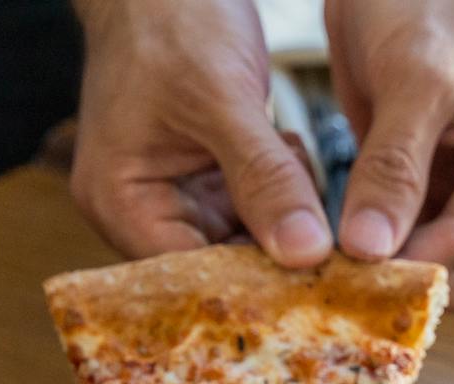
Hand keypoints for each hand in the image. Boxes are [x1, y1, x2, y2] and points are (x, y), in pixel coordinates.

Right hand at [71, 0, 332, 267]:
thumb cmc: (171, 20)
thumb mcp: (221, 100)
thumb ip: (264, 178)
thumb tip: (306, 252)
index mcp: (119, 202)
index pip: (185, 276)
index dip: (248, 287)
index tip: (313, 286)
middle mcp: (139, 210)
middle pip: (214, 266)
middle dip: (270, 253)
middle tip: (333, 245)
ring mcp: (173, 193)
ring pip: (240, 239)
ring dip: (281, 216)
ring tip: (301, 171)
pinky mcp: (203, 176)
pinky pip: (249, 207)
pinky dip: (279, 189)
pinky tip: (291, 151)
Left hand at [324, 0, 453, 311]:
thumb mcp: (412, 75)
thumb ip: (394, 166)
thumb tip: (370, 251)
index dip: (429, 266)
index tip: (362, 273)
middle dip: (430, 288)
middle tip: (356, 285)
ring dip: (404, 277)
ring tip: (341, 273)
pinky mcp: (434, 184)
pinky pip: (417, 240)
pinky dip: (383, 253)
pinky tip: (336, 254)